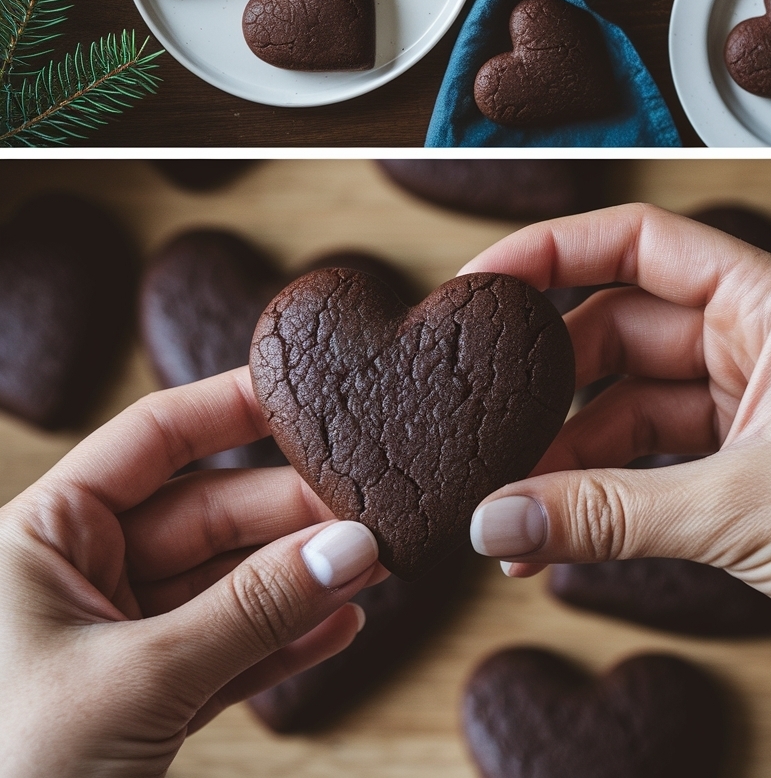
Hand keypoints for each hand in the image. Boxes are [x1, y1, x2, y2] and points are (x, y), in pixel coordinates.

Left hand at [0, 368, 383, 777]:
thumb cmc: (14, 770)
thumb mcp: (137, 679)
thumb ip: (249, 611)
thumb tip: (349, 548)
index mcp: (44, 535)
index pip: (151, 439)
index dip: (229, 408)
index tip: (305, 396)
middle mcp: (78, 574)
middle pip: (204, 512)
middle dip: (286, 516)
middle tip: (366, 516)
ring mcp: (113, 637)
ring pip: (222, 586)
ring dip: (296, 580)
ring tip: (370, 567)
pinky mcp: (143, 699)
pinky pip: (225, 651)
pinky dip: (282, 641)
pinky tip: (339, 625)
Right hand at [461, 203, 770, 640]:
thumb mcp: (747, 510)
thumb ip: (612, 513)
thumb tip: (500, 521)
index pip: (639, 242)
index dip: (550, 253)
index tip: (478, 285)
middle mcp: (756, 339)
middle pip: (616, 328)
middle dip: (545, 384)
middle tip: (481, 424)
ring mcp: (749, 401)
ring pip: (626, 403)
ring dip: (564, 454)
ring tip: (508, 506)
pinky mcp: (745, 462)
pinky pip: (649, 461)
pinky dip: (600, 493)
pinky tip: (554, 534)